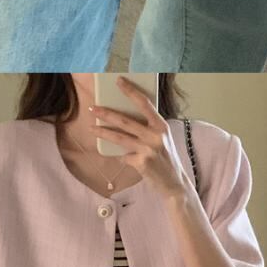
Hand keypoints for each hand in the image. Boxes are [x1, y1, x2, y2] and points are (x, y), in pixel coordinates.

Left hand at [93, 79, 187, 203]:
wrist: (174, 184)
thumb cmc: (166, 159)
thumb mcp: (162, 140)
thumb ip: (147, 129)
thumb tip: (122, 120)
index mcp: (161, 126)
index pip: (144, 103)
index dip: (130, 91)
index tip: (118, 81)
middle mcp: (155, 136)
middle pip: (125, 121)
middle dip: (106, 114)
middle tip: (93, 108)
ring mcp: (148, 150)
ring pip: (119, 138)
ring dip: (103, 133)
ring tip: (91, 128)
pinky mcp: (141, 163)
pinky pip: (123, 157)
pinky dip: (118, 156)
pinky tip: (115, 156)